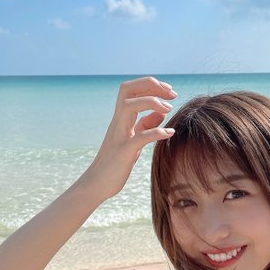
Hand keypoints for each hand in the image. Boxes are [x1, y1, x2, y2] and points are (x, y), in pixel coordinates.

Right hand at [81, 76, 176, 201]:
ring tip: (169, 109)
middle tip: (172, 93)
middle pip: (127, 89)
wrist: (97, 184)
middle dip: (151, 85)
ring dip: (152, 102)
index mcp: (120, 118)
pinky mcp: (123, 153)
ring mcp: (119, 136)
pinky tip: (170, 133)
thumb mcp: (133, 140)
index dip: (151, 84)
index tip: (169, 91)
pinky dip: (156, 133)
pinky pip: (139, 138)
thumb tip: (160, 113)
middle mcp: (118, 122)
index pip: (131, 89)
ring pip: (130, 106)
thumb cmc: (115, 163)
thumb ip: (145, 125)